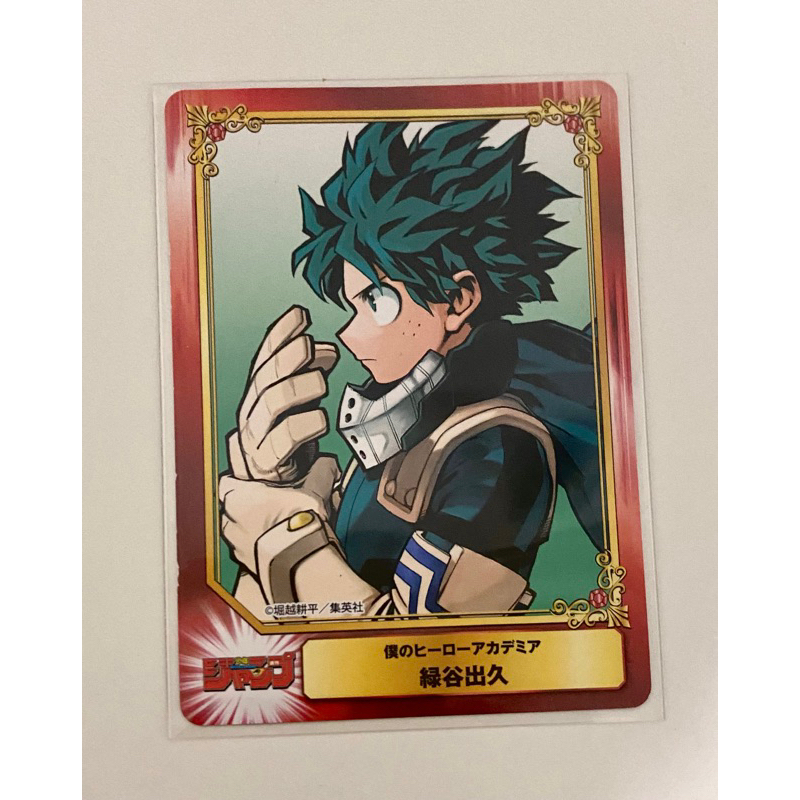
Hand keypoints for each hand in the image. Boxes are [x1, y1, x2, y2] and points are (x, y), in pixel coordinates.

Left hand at [219, 456, 340, 573]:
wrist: (300, 563)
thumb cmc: (296, 524)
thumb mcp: (313, 489)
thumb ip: (318, 472)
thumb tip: (326, 463)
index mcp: (238, 497)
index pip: (229, 481)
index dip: (243, 480)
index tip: (257, 479)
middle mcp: (231, 522)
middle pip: (233, 508)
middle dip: (249, 505)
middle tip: (271, 501)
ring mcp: (237, 547)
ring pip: (239, 532)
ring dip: (253, 529)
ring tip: (277, 526)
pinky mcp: (248, 566)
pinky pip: (250, 553)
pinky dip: (261, 548)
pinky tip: (279, 546)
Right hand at [232, 305, 338, 483]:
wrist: (273, 489)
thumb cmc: (286, 443)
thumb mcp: (300, 403)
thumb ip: (310, 375)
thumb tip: (326, 351)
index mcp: (258, 394)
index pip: (265, 357)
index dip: (281, 334)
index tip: (300, 315)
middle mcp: (252, 412)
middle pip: (264, 378)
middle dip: (286, 356)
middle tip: (308, 344)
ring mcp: (257, 437)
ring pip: (270, 404)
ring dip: (296, 386)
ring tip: (320, 381)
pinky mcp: (268, 462)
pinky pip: (283, 440)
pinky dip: (303, 425)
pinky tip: (320, 418)